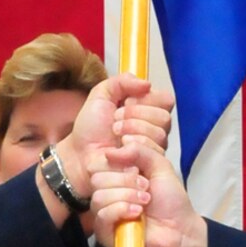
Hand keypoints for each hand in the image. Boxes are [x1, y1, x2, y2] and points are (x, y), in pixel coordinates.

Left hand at [57, 75, 173, 200]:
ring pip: (160, 134)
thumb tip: (147, 84)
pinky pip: (154, 152)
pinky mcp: (149, 164)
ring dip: (132, 130)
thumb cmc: (91, 128)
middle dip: (135, 115)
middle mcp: (155, 128)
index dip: (146, 100)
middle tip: (115, 121)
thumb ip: (121, 82)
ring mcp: (154, 148)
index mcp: (147, 109)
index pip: (165, 100)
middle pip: (164, 117)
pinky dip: (133, 146)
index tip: (125, 103)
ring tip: (115, 134)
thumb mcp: (101, 95)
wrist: (80, 153)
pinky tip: (120, 148)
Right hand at [90, 143, 207, 246]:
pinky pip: (101, 215)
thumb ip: (139, 150)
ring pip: (99, 196)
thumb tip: (111, 151)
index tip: (139, 169)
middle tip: (145, 188)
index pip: (100, 162)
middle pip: (96, 177)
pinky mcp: (105, 231)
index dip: (118, 163)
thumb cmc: (172, 202)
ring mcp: (105, 212)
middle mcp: (109, 192)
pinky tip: (137, 213)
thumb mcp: (160, 166)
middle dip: (125, 181)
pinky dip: (121, 210)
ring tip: (144, 202)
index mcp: (118, 176)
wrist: (181, 230)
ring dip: (126, 196)